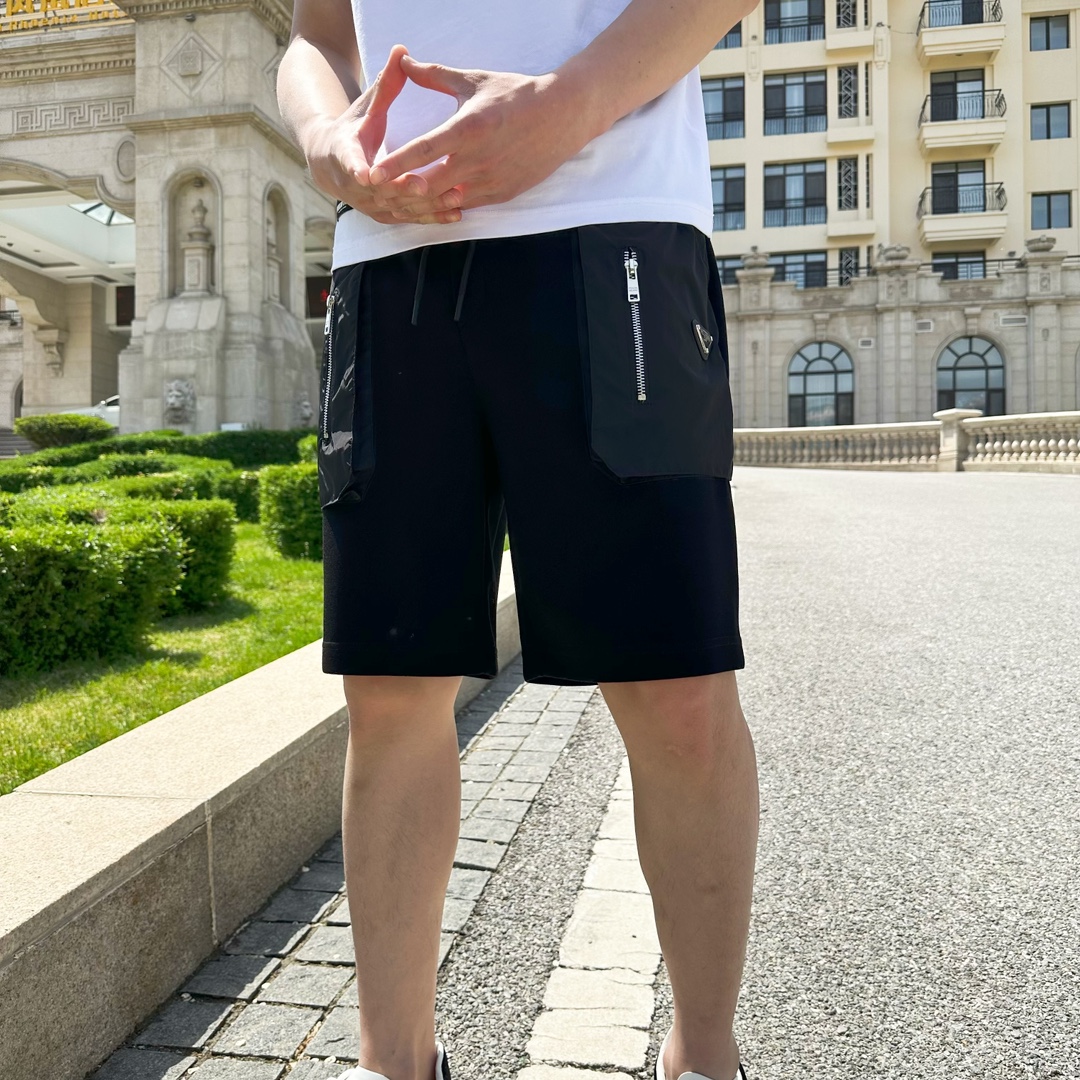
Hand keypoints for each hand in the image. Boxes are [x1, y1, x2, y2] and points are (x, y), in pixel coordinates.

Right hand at [307, 44, 463, 225]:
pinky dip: (433, 217)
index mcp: (344, 155)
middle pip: (381, 191)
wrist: (333, 165)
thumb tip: (400, 51)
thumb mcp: (366, 107)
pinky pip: (412, 218)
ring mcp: (371, 204)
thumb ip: (385, 85)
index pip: (350, 163)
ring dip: (425, 206)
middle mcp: (356, 186)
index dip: (357, 169)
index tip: (366, 174)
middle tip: (423, 186)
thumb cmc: (354, 129)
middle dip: (402, 189)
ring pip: (400, 208)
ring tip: (453, 198)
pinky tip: (456, 214)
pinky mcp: (387, 215)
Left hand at [367, 55, 593, 215]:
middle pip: (431, 184)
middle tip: (380, 197)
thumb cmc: (516, 94)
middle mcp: (478, 159)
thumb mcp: (474, 81)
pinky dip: (448, 206)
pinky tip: (432, 205)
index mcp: (468, 128)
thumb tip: (404, 63)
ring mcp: (492, 180)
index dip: (395, 164)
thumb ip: (435, 76)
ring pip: (448, 201)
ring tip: (401, 203)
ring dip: (424, 203)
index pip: (423, 150)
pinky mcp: (503, 194)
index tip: (372, 173)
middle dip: (404, 193)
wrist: (562, 116)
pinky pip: (468, 206)